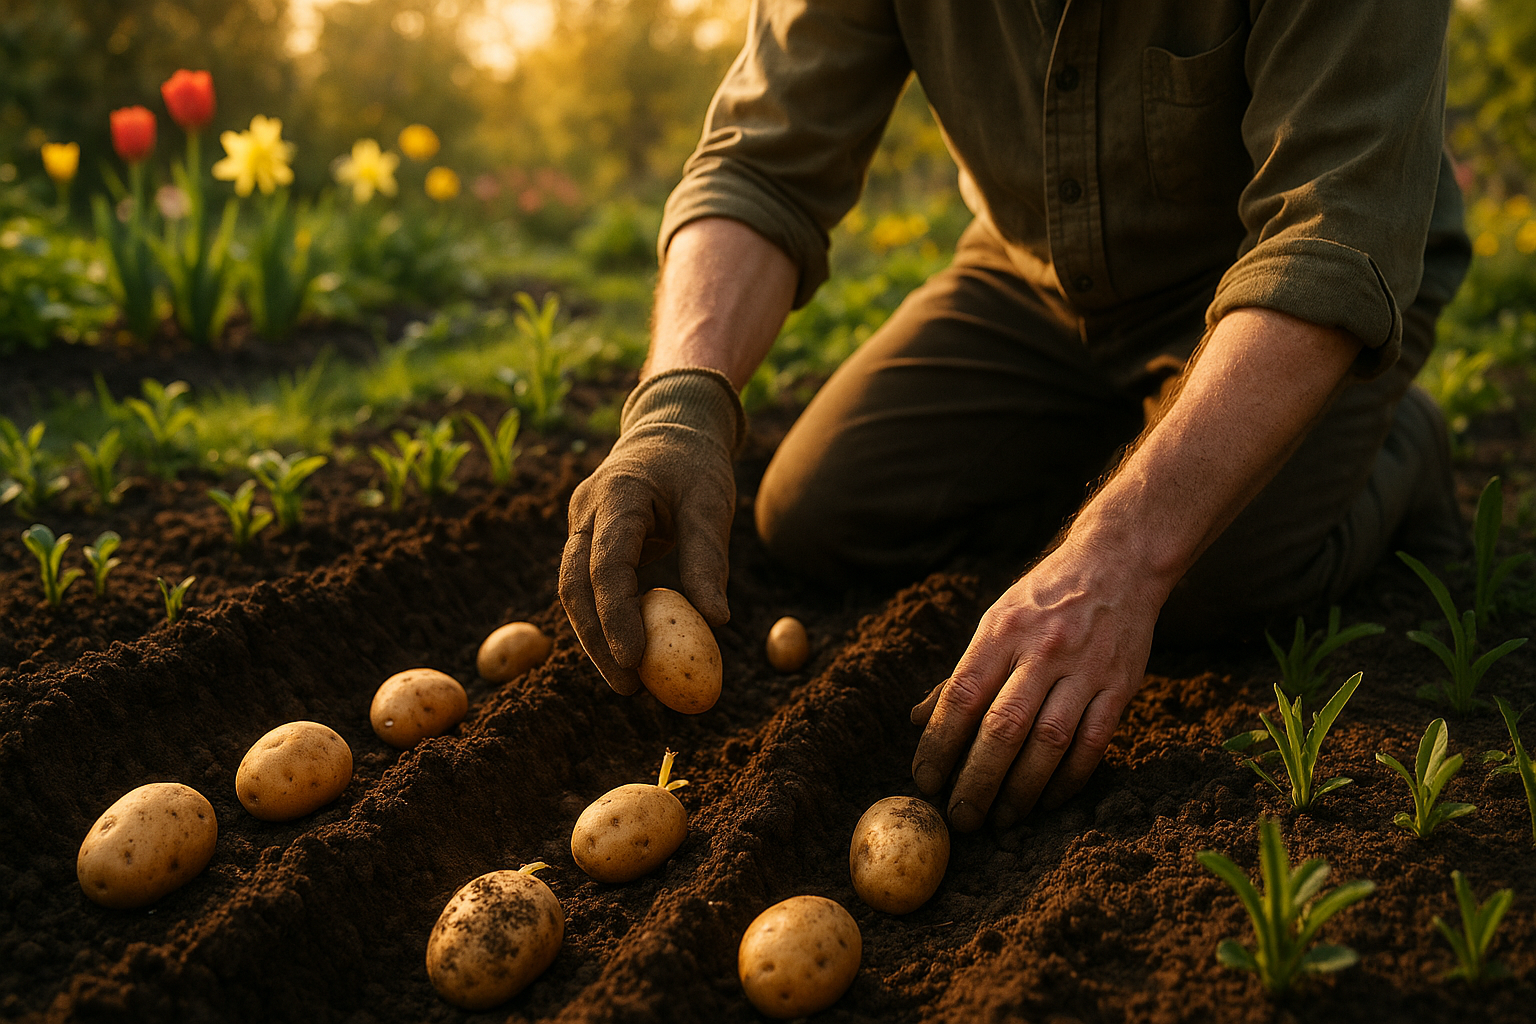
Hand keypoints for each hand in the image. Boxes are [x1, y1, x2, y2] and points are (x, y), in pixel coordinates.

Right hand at [559, 368, 742, 693]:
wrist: (670, 427)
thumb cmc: (696, 465)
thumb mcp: (712, 503)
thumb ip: (708, 559)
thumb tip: (716, 623)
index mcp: (618, 493)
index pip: (606, 563)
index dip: (615, 615)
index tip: (633, 660)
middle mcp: (587, 510)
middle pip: (576, 585)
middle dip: (597, 640)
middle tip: (627, 686)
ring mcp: (580, 524)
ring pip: (573, 591)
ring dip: (595, 638)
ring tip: (626, 682)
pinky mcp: (585, 539)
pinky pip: (586, 586)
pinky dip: (602, 620)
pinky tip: (624, 652)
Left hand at [910, 536, 1166, 829]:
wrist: (1117, 563)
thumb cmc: (1044, 599)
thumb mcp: (995, 621)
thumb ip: (963, 673)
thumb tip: (917, 719)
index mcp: (1001, 632)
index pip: (961, 697)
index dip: (938, 744)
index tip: (924, 781)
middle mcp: (1042, 650)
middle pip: (1002, 728)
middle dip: (976, 780)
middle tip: (960, 818)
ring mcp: (1085, 669)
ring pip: (1048, 742)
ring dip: (1021, 790)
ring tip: (1001, 819)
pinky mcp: (1121, 686)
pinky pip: (1093, 744)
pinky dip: (1069, 780)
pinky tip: (1047, 801)